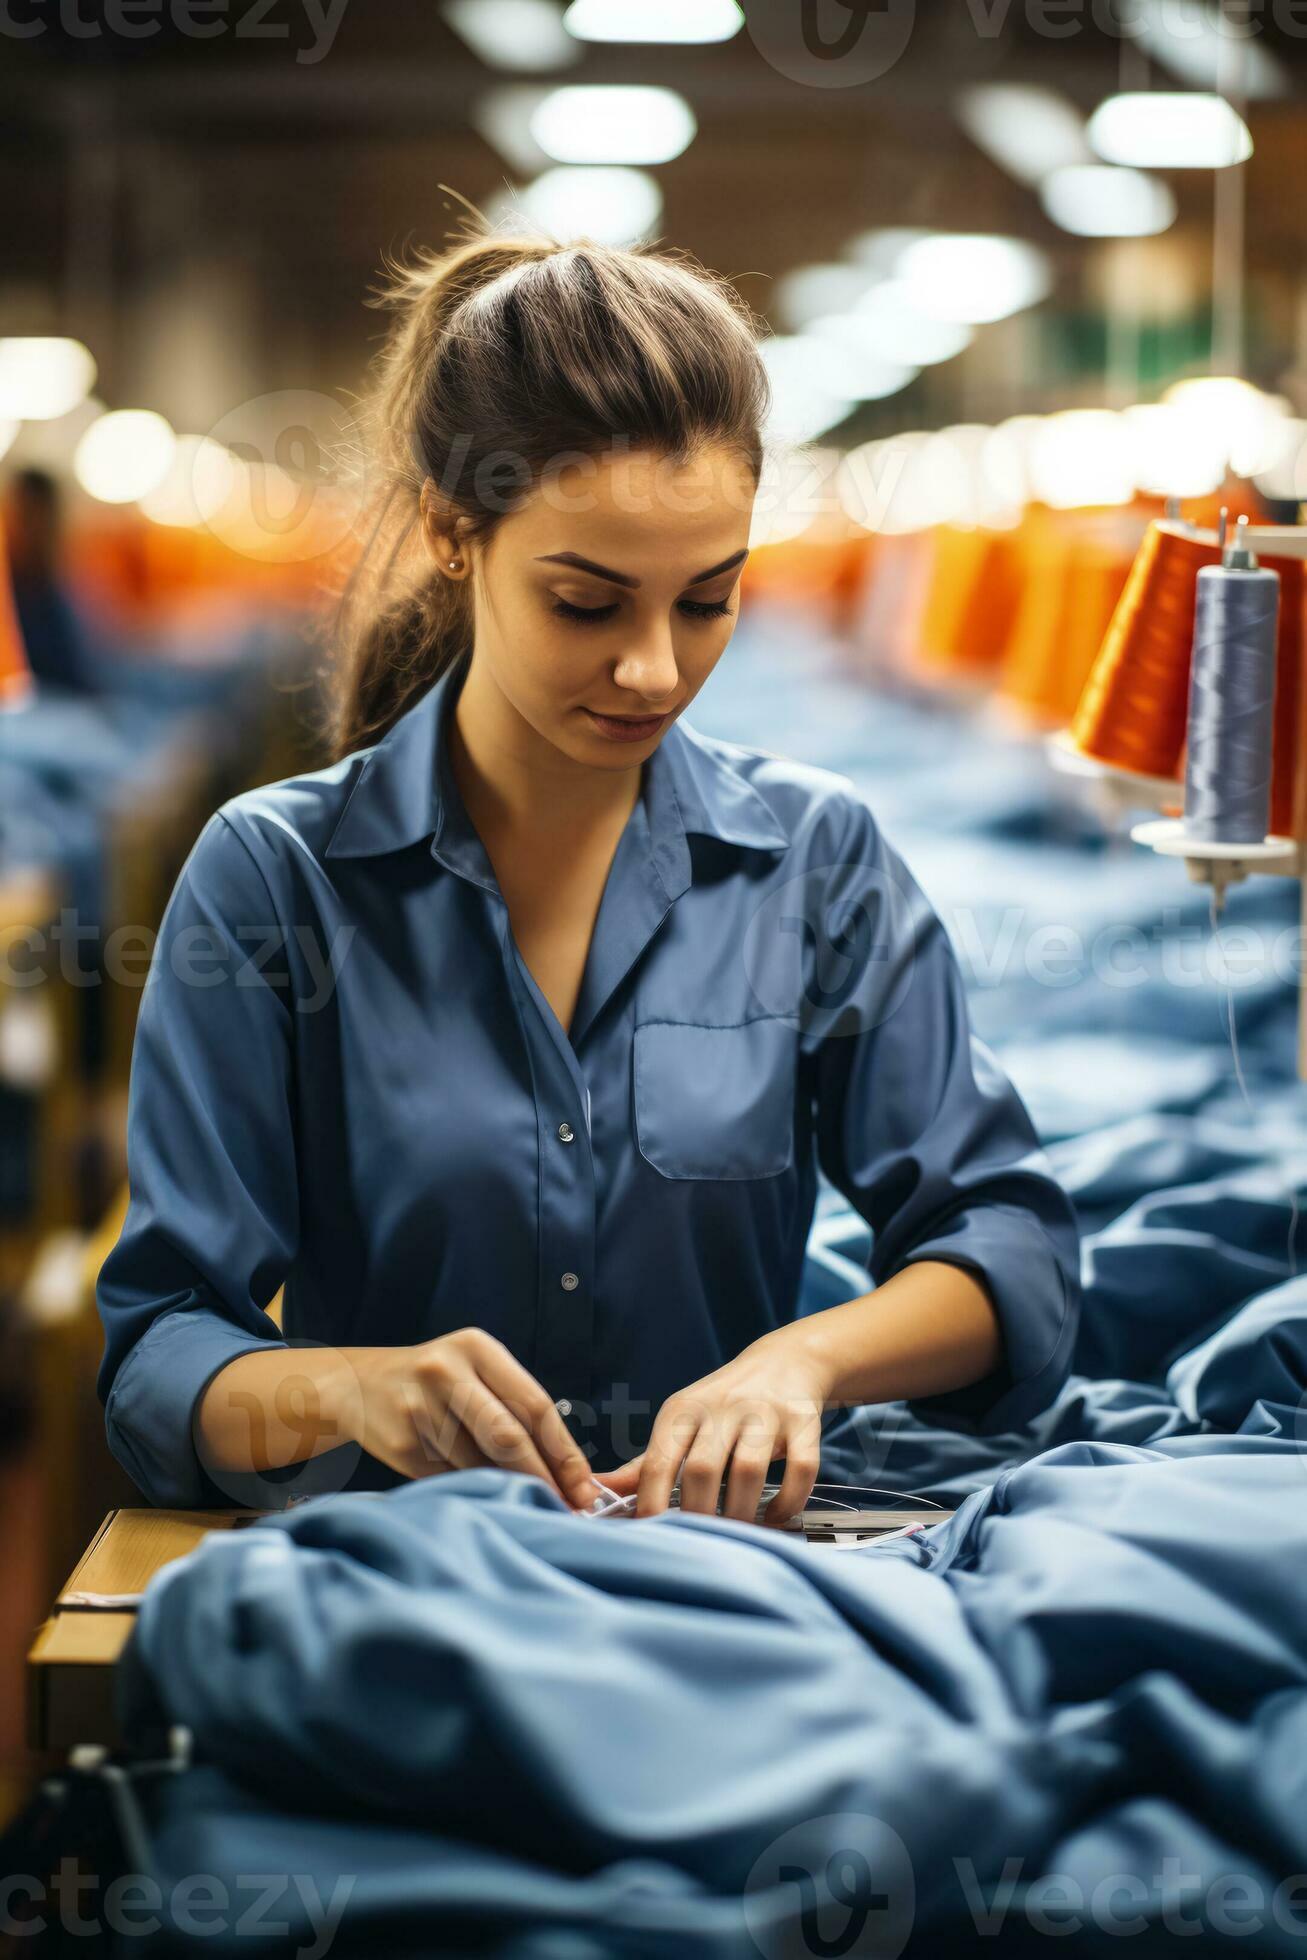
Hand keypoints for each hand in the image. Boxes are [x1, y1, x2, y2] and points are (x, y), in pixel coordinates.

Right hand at [346, 1329, 599, 1508]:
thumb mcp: (474, 1373)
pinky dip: (471, 1487)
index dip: (564, 1451)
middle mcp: (447, 1372)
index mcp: (477, 1348)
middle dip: (542, 1477)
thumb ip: (514, 1410)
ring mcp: (420, 1407)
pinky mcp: (402, 1441)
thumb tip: (568, 1473)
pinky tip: (474, 1488)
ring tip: (521, 1498)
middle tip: (565, 1508)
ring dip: (505, 1487)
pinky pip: (452, 1477)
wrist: (358, 1385)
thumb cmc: (436, 1383)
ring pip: (480, 1464)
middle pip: (508, 1436)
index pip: (535, 1404)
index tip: (585, 1486)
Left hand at [600, 1329, 832, 1524]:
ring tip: (737, 1534)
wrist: (784, 1361)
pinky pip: (801, 1467)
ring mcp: (764, 1413)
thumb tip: (596, 1489)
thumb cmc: (721, 1403)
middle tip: (700, 1543)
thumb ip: (644, 1462)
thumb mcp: (680, 1422)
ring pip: (748, 1470)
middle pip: (702, 1470)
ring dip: (741, 1512)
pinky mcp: (802, 1421)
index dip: (650, 1504)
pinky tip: (776, 1517)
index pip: (658, 1461)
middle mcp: (722, 1408)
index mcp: (682, 1412)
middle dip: (698, 1514)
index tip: (651, 1537)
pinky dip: (788, 1500)